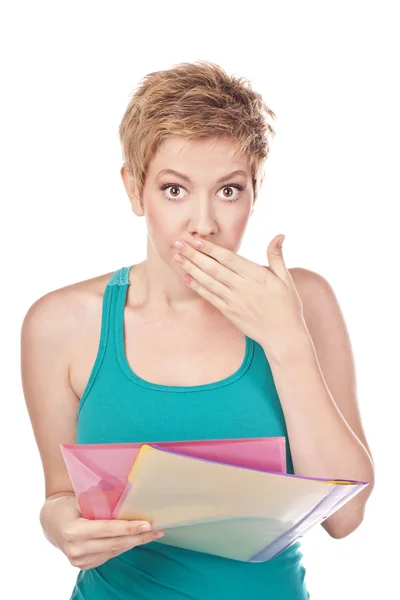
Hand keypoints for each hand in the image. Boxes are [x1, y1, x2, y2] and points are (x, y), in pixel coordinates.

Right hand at [40, 494, 163, 569]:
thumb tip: (129, 494)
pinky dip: (122, 546)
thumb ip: (102, 502)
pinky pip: (109, 555)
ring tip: (151, 534)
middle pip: (114, 544)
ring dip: (134, 543)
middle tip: (157, 531)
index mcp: (74, 530)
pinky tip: (134, 539)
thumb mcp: (83, 500)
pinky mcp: (83, 565)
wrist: (52, 521)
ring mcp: (78, 560)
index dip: (128, 528)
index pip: (107, 530)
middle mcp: (75, 549)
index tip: (147, 525)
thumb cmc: (71, 504)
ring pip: (114, 551)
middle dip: (138, 537)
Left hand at [172, 234, 309, 359]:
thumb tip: (279, 235)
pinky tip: (185, 278)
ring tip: (177, 258)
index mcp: (256, 275)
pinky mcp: (229, 312)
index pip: (229, 258)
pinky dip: (197, 287)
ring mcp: (234, 301)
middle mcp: (242, 287)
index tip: (196, 239)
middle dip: (194, 255)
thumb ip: (277, 256)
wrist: (283, 336)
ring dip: (190, 268)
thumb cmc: (286, 306)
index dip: (211, 248)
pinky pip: (209, 297)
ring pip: (208, 281)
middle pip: (213, 268)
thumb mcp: (286, 279)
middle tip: (178, 243)